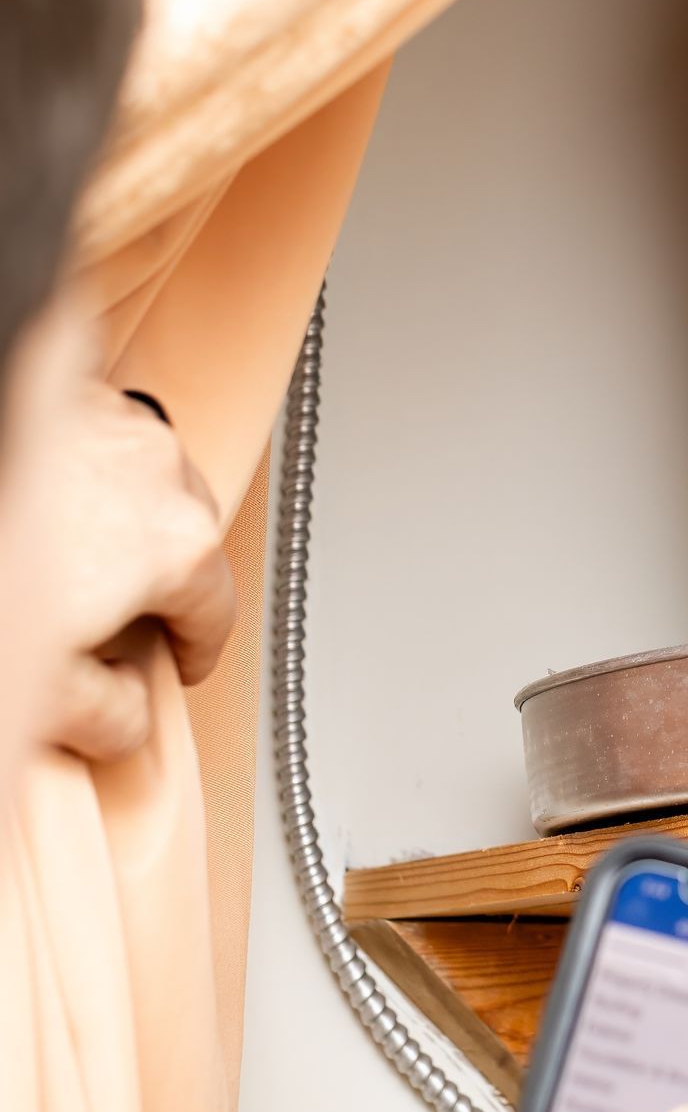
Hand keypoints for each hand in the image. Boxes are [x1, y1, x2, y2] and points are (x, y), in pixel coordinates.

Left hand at [47, 379, 234, 757]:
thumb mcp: (48, 694)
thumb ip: (112, 718)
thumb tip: (128, 719)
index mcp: (180, 547)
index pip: (216, 615)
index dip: (192, 652)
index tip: (175, 663)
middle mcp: (162, 473)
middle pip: (188, 542)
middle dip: (158, 581)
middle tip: (111, 621)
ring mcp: (119, 423)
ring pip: (149, 484)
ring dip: (126, 521)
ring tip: (76, 559)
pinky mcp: (74, 392)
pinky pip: (104, 441)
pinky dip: (89, 474)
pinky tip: (52, 505)